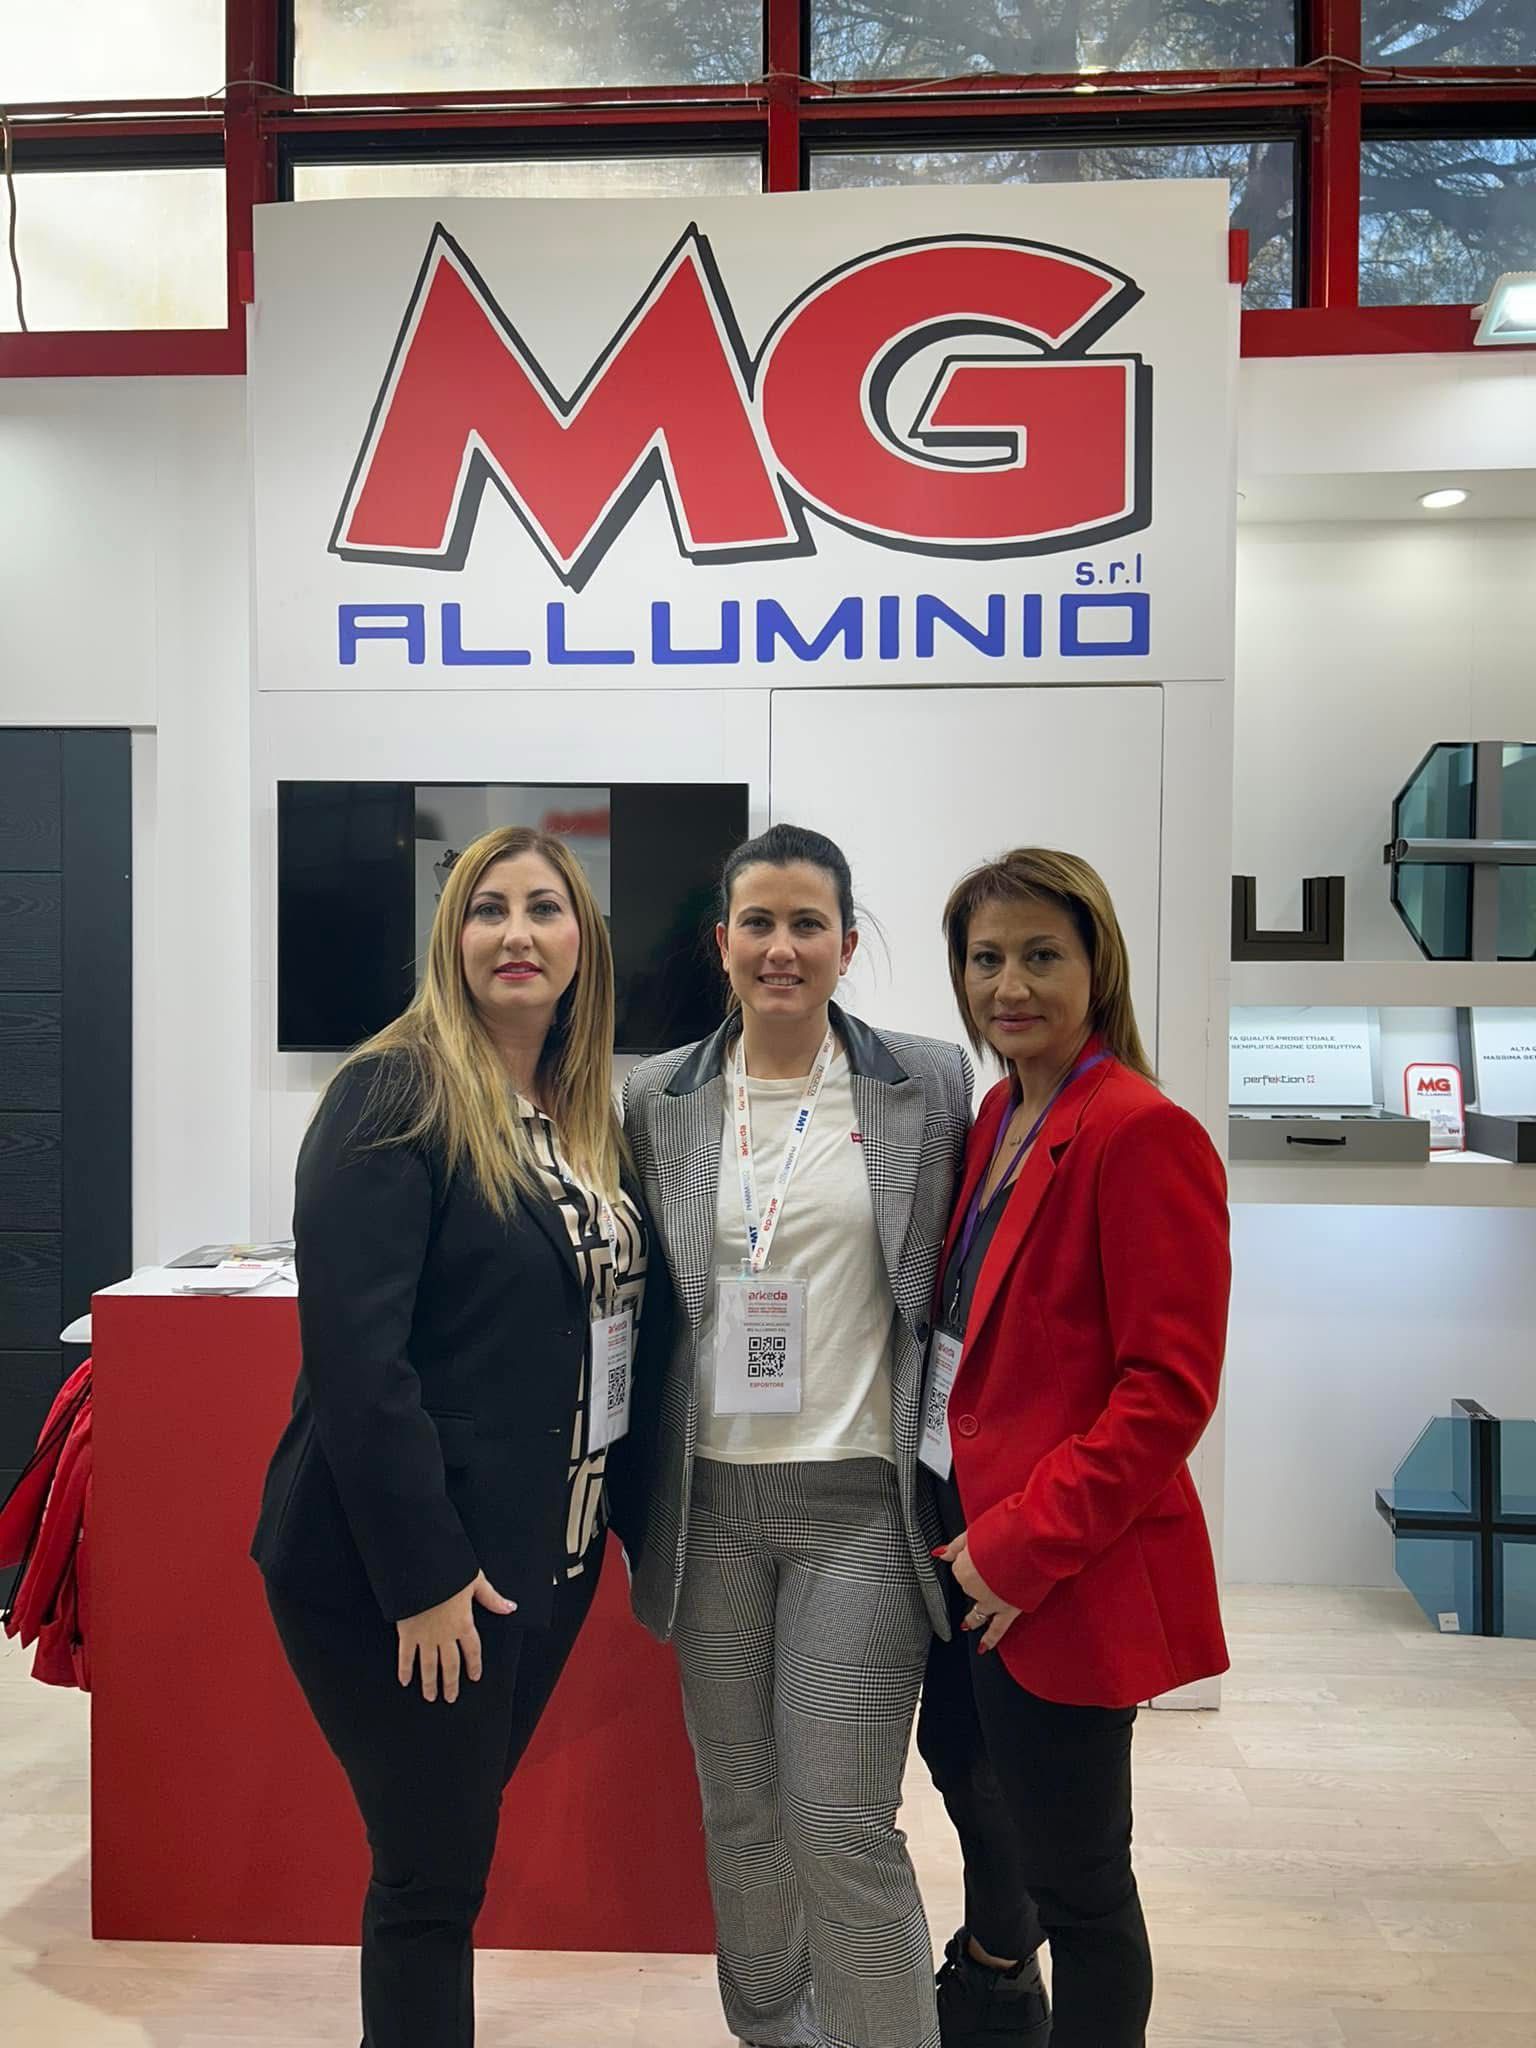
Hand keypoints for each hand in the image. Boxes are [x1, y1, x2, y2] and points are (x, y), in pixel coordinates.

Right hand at [396, 1572, 515, 1701]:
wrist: (420, 1568)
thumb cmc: (449, 1571)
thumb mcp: (475, 1581)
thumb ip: (492, 1598)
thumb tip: (510, 1608)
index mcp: (464, 1623)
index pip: (472, 1650)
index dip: (474, 1665)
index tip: (474, 1676)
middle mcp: (445, 1635)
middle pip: (450, 1665)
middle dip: (450, 1683)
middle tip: (450, 1698)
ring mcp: (425, 1636)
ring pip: (429, 1666)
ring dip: (430, 1683)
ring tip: (430, 1697)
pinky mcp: (407, 1633)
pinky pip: (406, 1656)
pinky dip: (405, 1670)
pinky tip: (405, 1681)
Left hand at [934, 1531, 1021, 1653]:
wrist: (1026, 1543)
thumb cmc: (1002, 1534)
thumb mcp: (973, 1533)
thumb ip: (955, 1545)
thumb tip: (940, 1553)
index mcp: (964, 1568)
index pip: (960, 1568)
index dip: (970, 1562)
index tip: (980, 1556)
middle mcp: (974, 1587)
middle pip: (969, 1587)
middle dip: (977, 1582)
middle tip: (988, 1572)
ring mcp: (990, 1601)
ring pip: (977, 1611)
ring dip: (973, 1616)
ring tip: (967, 1622)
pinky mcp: (1008, 1609)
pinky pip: (997, 1629)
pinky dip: (989, 1639)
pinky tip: (982, 1647)